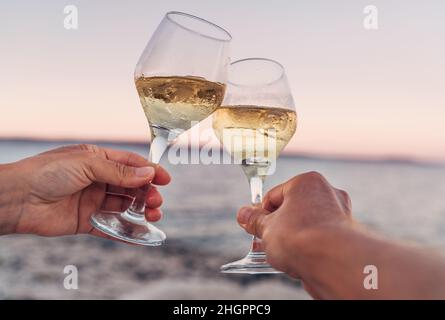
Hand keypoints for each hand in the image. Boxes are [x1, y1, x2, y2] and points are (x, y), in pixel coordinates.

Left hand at [0, 144, 169, 237]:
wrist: (17, 198)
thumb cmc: (47, 172)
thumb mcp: (87, 164)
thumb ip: (119, 172)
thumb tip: (148, 173)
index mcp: (97, 159)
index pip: (130, 164)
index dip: (150, 171)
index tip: (166, 179)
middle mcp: (97, 179)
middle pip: (131, 186)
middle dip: (147, 193)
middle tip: (156, 202)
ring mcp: (92, 201)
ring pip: (124, 206)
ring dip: (140, 210)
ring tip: (153, 215)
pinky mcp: (86, 221)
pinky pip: (110, 226)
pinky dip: (126, 231)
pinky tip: (140, 233)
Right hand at [236, 171, 352, 274]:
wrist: (333, 264)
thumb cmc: (300, 238)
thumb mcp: (266, 228)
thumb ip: (254, 220)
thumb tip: (243, 214)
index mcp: (307, 182)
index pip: (275, 195)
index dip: (261, 213)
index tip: (254, 226)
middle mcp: (327, 193)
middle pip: (293, 209)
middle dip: (277, 227)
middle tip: (264, 242)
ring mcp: (339, 215)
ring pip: (307, 226)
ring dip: (292, 239)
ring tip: (280, 255)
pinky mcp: (346, 236)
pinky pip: (319, 239)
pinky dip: (308, 248)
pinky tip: (298, 261)